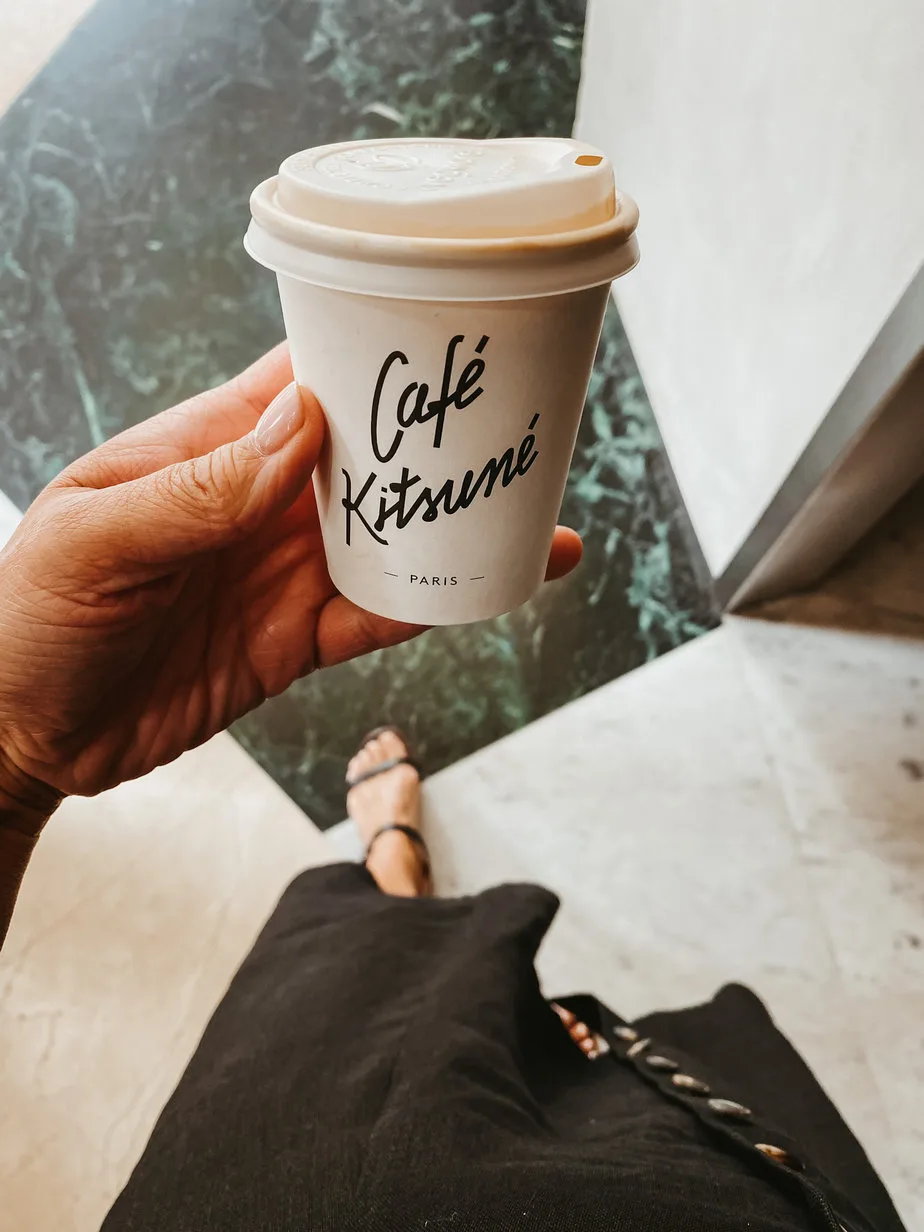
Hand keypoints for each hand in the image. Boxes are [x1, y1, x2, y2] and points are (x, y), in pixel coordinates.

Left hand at [0, 345, 581, 815]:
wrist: (20, 734)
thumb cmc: (28, 616)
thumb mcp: (94, 539)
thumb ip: (197, 489)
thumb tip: (301, 423)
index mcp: (206, 449)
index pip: (302, 382)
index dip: (370, 355)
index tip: (446, 337)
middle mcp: (258, 503)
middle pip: (368, 458)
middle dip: (437, 440)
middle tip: (520, 423)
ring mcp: (282, 572)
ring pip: (389, 537)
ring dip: (455, 524)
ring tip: (535, 507)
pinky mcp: (295, 641)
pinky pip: (377, 617)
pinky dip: (434, 606)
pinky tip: (489, 590)